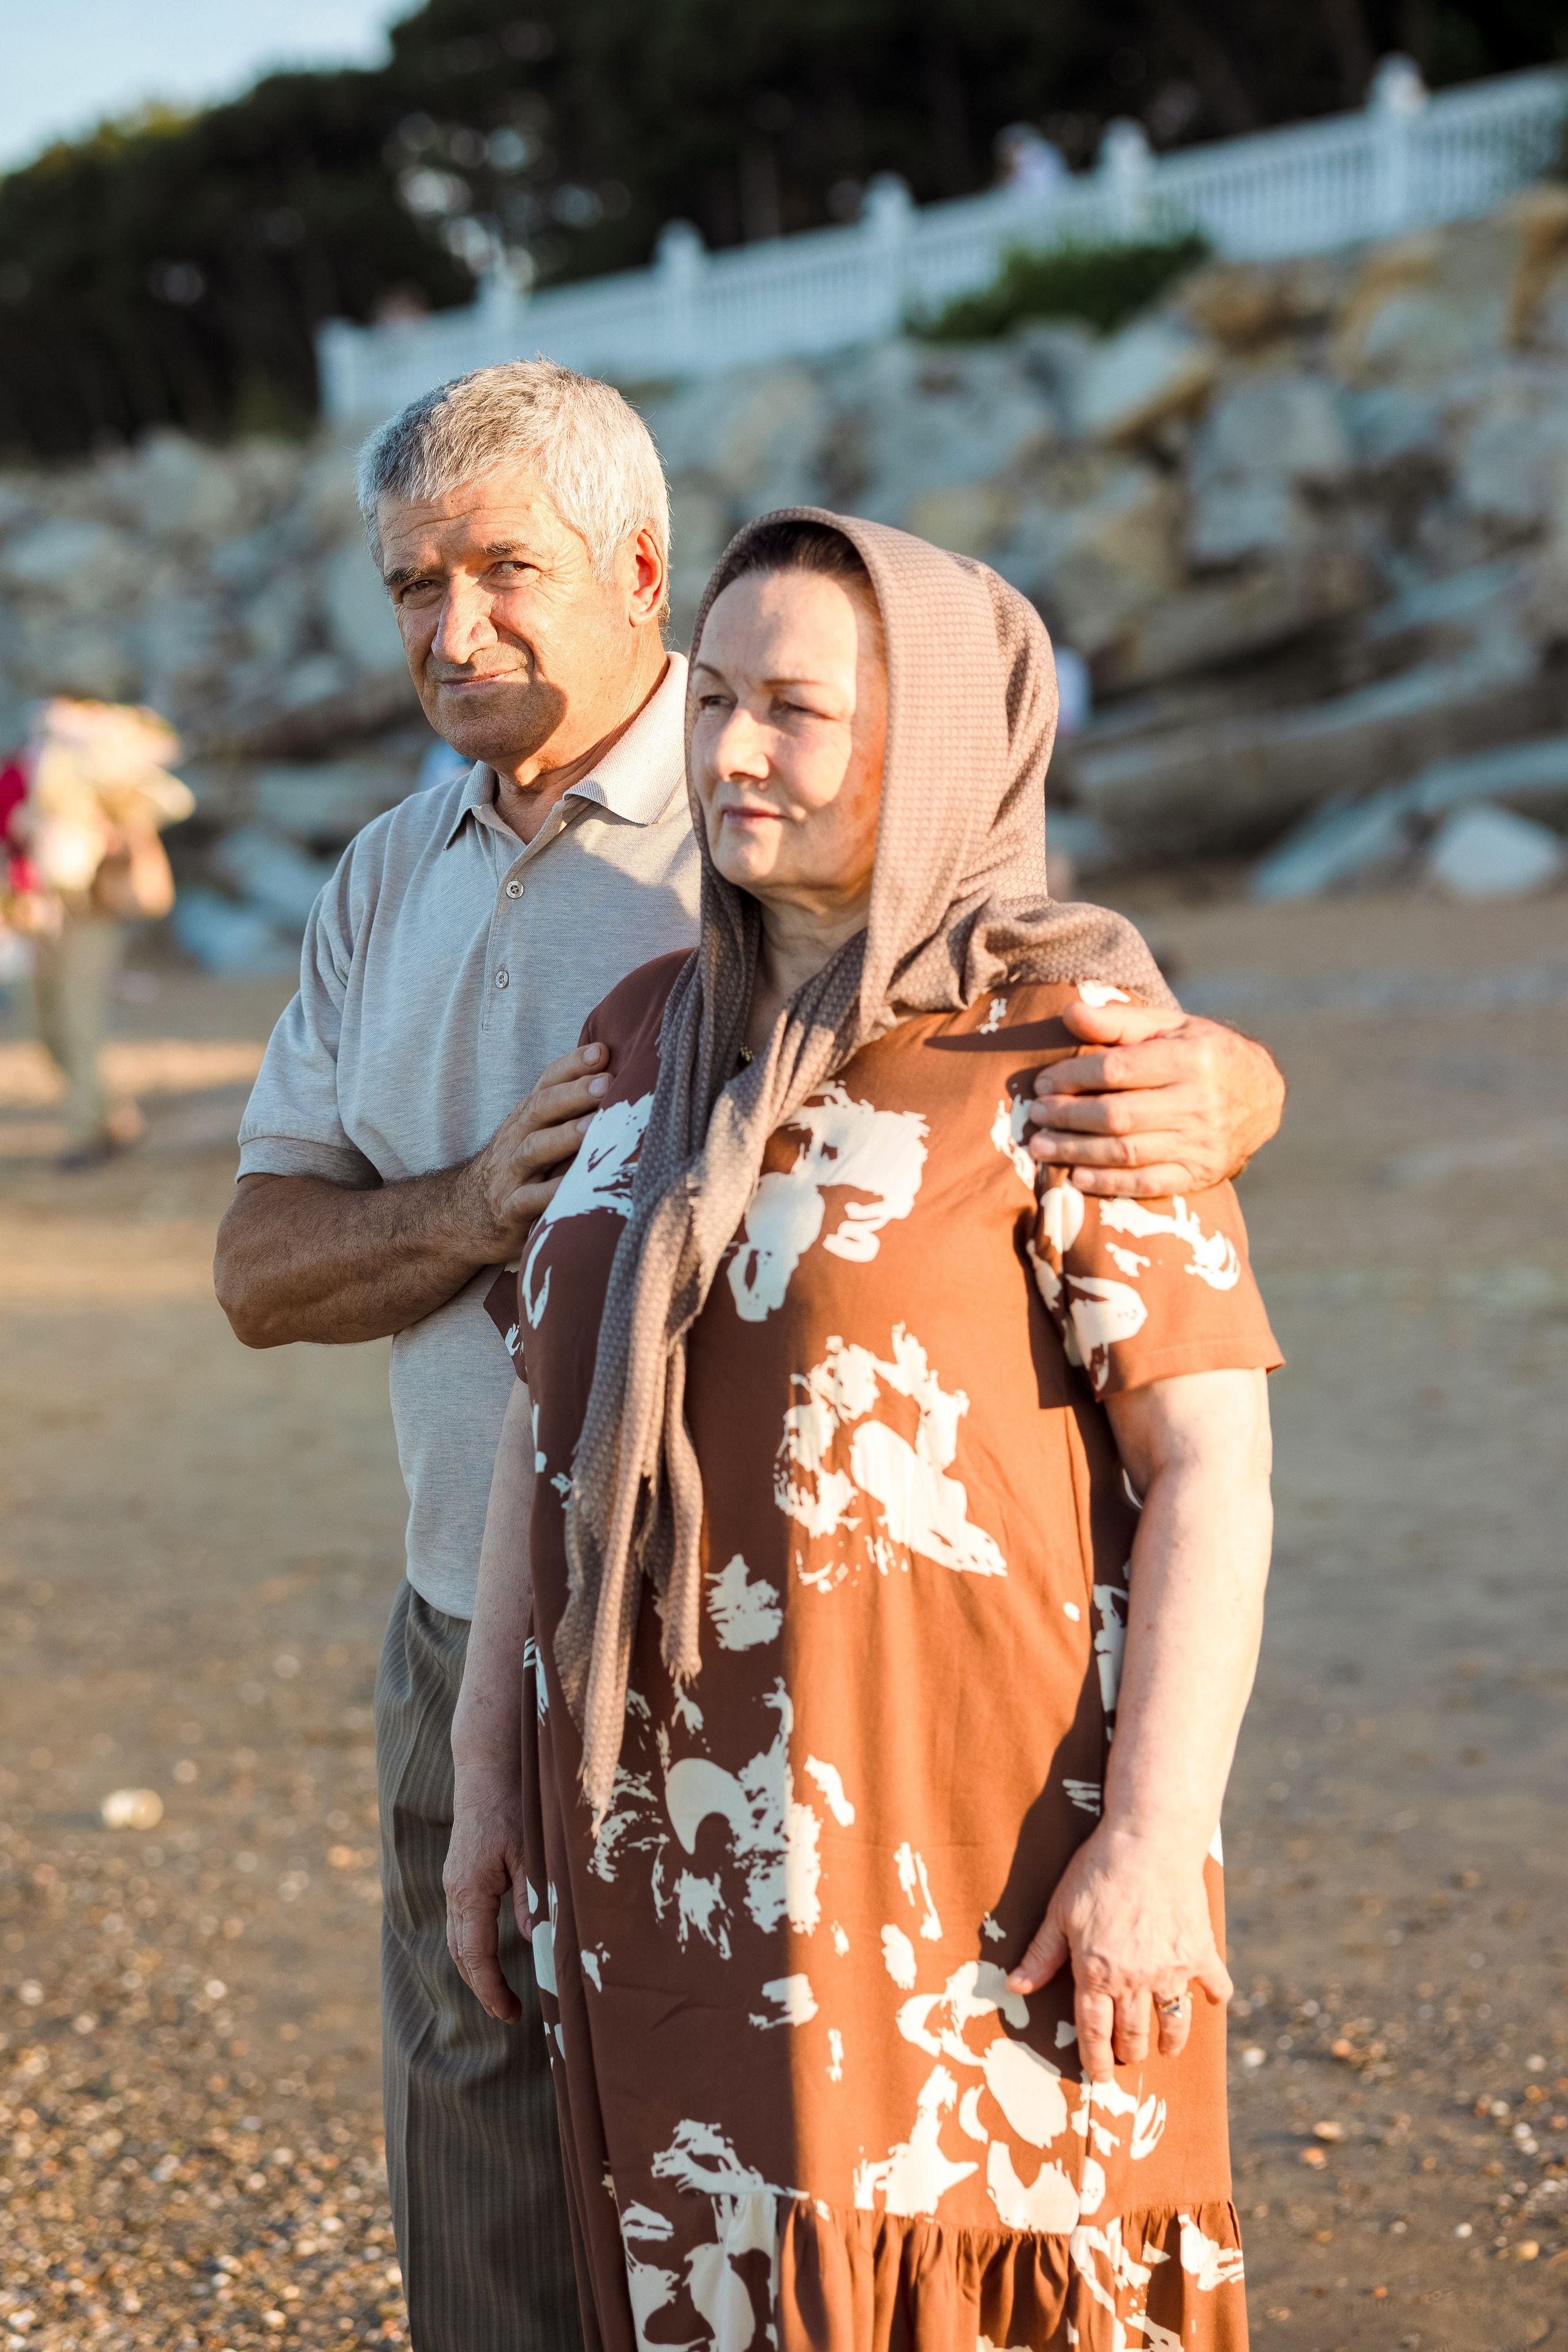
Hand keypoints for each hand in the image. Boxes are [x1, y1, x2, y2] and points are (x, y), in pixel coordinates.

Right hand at [443, 1771, 532, 2022]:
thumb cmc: (512, 1804)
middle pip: (461, 1954)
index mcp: (470, 1889)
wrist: (487, 1768)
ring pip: (456, 1940)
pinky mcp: (458, 1876)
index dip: (490, 1988)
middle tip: (507, 2013)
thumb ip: (532, 1896)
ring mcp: (453, 1884)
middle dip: (481, 1987)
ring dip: (475, 1970)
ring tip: (499, 1994)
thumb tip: (538, 1940)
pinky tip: (488, 1956)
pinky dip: (472, 1948)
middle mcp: (455, 1891)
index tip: (507, 2012)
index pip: (475, 1954)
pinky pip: (460, 1923)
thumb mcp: (529, 1850)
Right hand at [465, 1041, 612, 1257]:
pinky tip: (577, 1186)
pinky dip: (552, 1193)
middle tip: (606, 1083)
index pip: (547, 1081)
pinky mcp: (510, 1210)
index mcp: (526, 1116)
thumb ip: (567, 1109)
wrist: (464, 1213)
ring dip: (565, 1136)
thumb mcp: (535, 1133)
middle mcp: (516, 1138)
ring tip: (595, 1126)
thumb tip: (616, 1075)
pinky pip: (530, 1200)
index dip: (572, 1065)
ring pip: (534, 1150)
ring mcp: (510, 1174)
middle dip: (573, 1094)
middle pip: (540, 1109)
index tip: (601, 1051)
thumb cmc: (517, 1168)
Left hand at [1006, 1823, 1230, 2082]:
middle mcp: (1133, 1979)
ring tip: (1167, 2049)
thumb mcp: (1060, 1910)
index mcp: (1095, 1972)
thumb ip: (1042, 1954)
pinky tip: (1210, 2001)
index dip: (1095, 2058)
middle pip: (1132, 2033)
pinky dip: (1214, 1996)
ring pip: (1172, 2021)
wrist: (1148, 1841)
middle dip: (1129, 2052)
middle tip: (1130, 2059)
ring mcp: (1170, 1970)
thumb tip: (1015, 1987)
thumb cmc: (1098, 1870)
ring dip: (1170, 2040)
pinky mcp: (1199, 1953)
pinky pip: (1214, 1986)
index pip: (1093, 2030)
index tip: (1099, 2076)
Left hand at [1026, 1002, 1283, 1197]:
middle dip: (1068, 1117)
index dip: (1074, 1078)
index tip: (1043, 1084)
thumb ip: (1119, 1021)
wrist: (1261, 1096)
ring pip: (1127, 1152)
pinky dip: (1109, 1183)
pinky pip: (1148, 1183)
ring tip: (1041, 1147)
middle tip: (1036, 1117)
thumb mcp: (1170, 1026)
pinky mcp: (1200, 1174)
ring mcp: (1201, 1143)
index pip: (1118, 1070)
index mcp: (1191, 1059)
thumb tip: (1069, 1012)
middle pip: (1118, 1115)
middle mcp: (1198, 1103)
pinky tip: (1076, 1177)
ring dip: (1077, 1151)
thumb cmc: (1202, 1053)